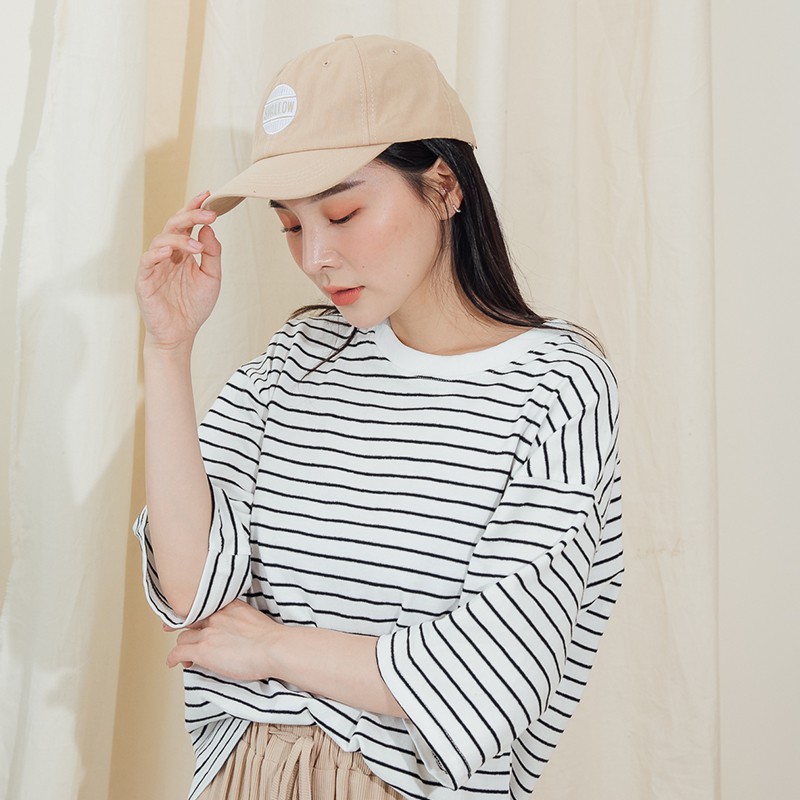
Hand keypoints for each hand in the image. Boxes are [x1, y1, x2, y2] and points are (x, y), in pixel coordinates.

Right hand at [136, 191, 221, 351]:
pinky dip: (158, 253)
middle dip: (190, 216)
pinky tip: (171, 252)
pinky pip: (147, 260)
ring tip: (197, 246)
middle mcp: (167, 254)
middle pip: (174, 225)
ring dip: (180, 238)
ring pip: (161, 240)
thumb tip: (209, 228)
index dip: (194, 208)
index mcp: (182, 252)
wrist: (181, 333)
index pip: (186, 224)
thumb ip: (212, 253)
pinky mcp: (144, 279)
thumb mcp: (212, 277)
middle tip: (209, 214)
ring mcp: (154, 265)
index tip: (208, 195)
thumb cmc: (194, 306)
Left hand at [165, 600, 279, 680]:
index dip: (195, 612)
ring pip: (183, 637)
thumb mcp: (254, 619)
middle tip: (185, 636)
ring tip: (188, 656)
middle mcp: (216, 616)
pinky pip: (178, 652)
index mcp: (230, 606)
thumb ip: (240, 620)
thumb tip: (237, 633)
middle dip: (187, 630)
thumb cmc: (271, 639)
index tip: (189, 615)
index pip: (205, 605)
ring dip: (184, 647)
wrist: (272, 648)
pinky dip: (173, 658)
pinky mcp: (202, 650)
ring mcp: (208, 632)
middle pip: (191, 621)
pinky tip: (173, 663)